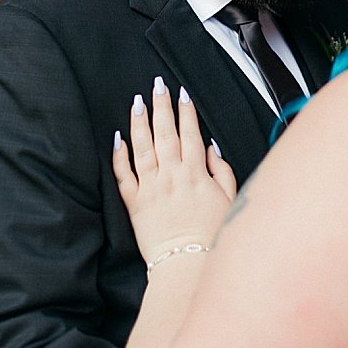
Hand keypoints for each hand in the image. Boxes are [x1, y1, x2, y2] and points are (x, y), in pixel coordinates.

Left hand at [111, 78, 235, 263]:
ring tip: (137, 102)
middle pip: (165, 133)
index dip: (186, 112)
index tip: (183, 94)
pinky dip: (119, 155)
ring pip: (142, 147)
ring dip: (139, 122)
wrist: (186, 262)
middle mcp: (171, 176)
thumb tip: (212, 148)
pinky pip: (124, 174)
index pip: (190, 134)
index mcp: (196, 174)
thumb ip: (222, 171)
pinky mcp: (135, 203)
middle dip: (161, 106)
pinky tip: (118, 138)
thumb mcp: (229, 200)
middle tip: (157, 85)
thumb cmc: (210, 235)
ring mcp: (151, 188)